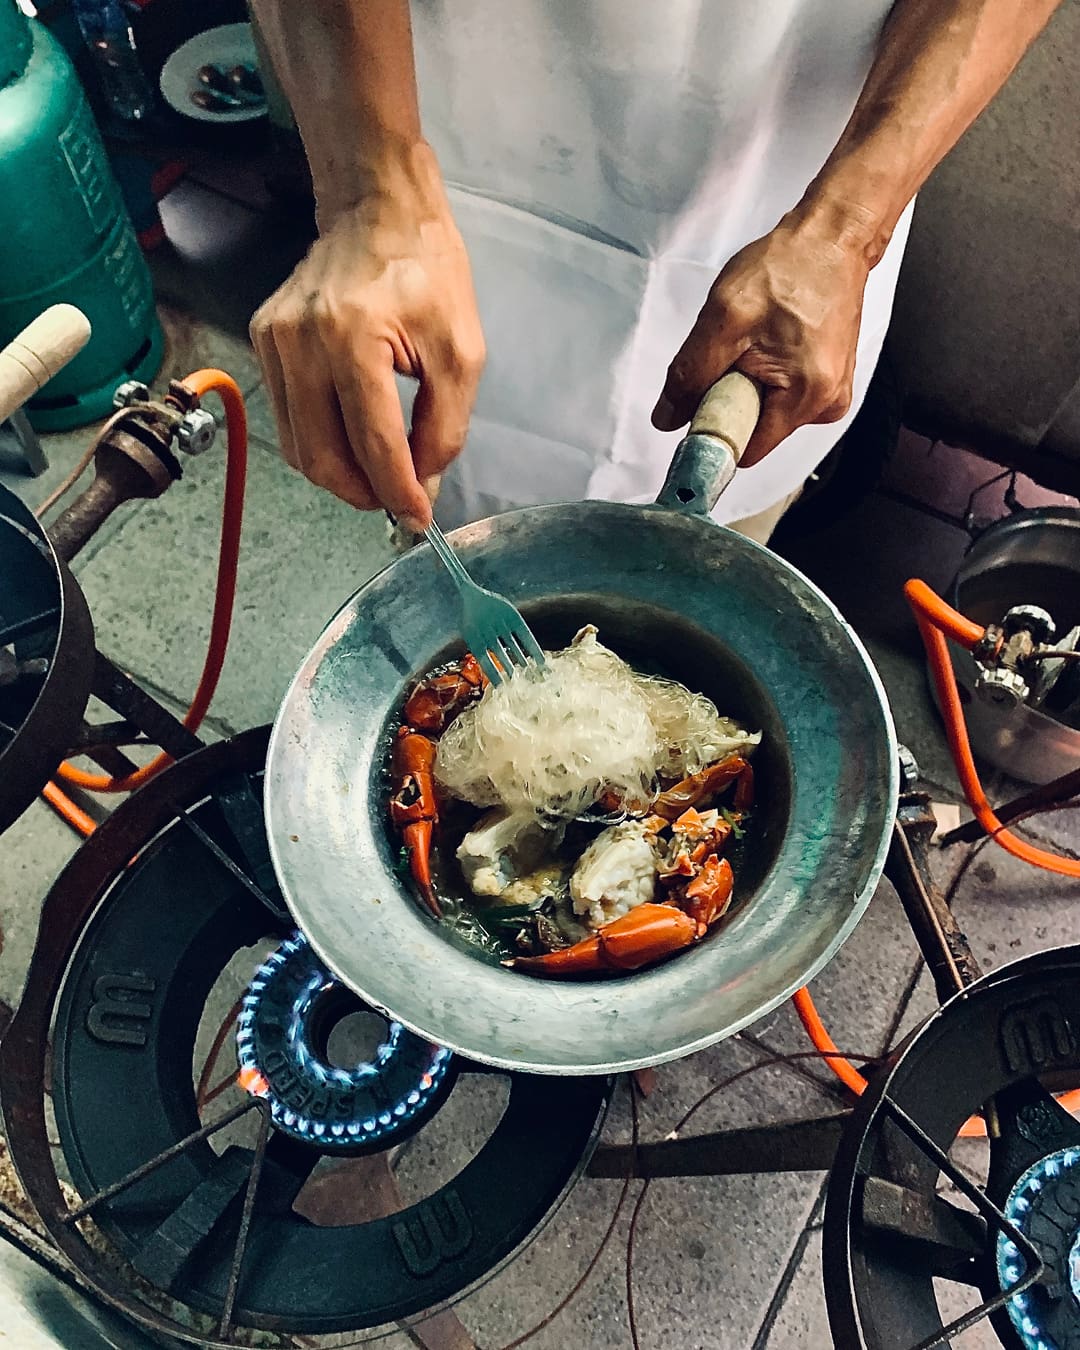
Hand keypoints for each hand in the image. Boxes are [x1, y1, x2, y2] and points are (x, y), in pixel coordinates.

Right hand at [250, 152, 484, 529]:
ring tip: (378, 473)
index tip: (417, 518)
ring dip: (340, 476)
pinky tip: (352, 437)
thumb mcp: (461, 351)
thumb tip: (422, 485)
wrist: (376, 210)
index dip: (397, 492)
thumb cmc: (425, 271)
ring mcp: (274, 341)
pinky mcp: (263, 341)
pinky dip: (321, 444)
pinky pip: (288, 420)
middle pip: (323, 457)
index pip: (372, 442)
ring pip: (297, 448)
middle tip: (397, 500)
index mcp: (353, 337)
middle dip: (363, 492)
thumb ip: (445, 427)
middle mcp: (301, 341)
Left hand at [651, 209, 870, 466]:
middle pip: (754, 431)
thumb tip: (667, 418)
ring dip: (746, 382)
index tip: (696, 406)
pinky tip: (769, 340)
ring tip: (757, 338)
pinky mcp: (826, 382)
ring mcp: (830, 394)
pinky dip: (763, 374)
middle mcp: (826, 405)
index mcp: (807, 397)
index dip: (712, 431)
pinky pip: (778, 395)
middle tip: (735, 350)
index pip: (744, 450)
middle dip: (731, 397)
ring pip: (763, 412)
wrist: (832, 238)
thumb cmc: (789, 267)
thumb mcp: (723, 319)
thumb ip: (689, 375)